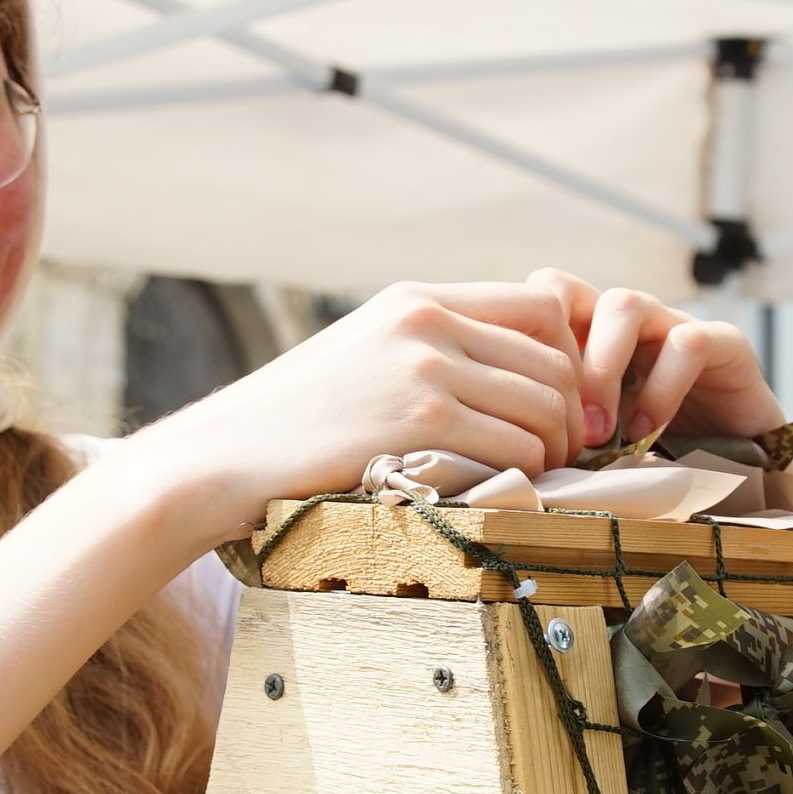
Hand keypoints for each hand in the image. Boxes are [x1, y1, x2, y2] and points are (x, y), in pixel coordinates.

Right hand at [136, 280, 584, 538]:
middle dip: (571, 418)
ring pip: (546, 408)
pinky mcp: (422, 421)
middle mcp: (427, 321)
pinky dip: (524, 479)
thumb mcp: (362, 358)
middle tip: (556, 460)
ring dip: (550, 454)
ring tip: (525, 481)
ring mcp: (426, 368)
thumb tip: (509, 380)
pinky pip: (518, 449)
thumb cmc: (291, 426)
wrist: (221, 460)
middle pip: (557, 361)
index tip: (557, 409)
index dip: (569, 361)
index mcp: (416, 300)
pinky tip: (498, 493)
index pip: (541, 307)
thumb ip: (429, 352)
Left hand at [527, 269, 784, 448]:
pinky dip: (662, 388)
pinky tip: (646, 430)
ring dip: (602, 369)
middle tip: (555, 418)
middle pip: (566, 288)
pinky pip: (689, 342)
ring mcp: (672, 324)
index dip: (518, 341)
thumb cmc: (649, 458)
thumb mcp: (587, 445)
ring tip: (598, 433)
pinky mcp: (725, 343)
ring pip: (625, 304)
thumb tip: (489, 449)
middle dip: (555, 351)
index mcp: (584, 333)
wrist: (737, 472)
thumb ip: (549, 430)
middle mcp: (623, 320)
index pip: (534, 301)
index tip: (516, 407)